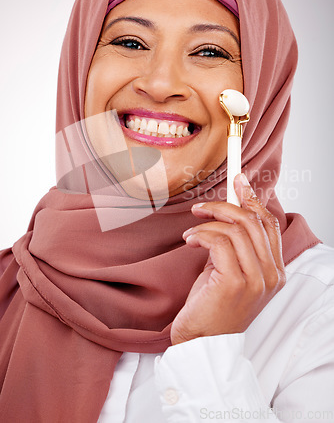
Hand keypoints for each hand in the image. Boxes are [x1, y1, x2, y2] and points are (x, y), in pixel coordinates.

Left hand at [171, 173, 285, 344]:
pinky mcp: (235, 282)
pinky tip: (189, 241)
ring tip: (191, 229)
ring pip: (236, 228)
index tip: (239, 181)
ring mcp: (256, 279)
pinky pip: (219, 241)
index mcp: (275, 271)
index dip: (253, 199)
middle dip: (224, 206)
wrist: (202, 341)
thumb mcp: (230, 269)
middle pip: (253, 221)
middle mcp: (272, 274)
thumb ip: (236, 244)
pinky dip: (201, 234)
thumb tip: (229, 210)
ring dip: (208, 221)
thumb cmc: (212, 305)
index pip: (269, 224)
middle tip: (201, 207)